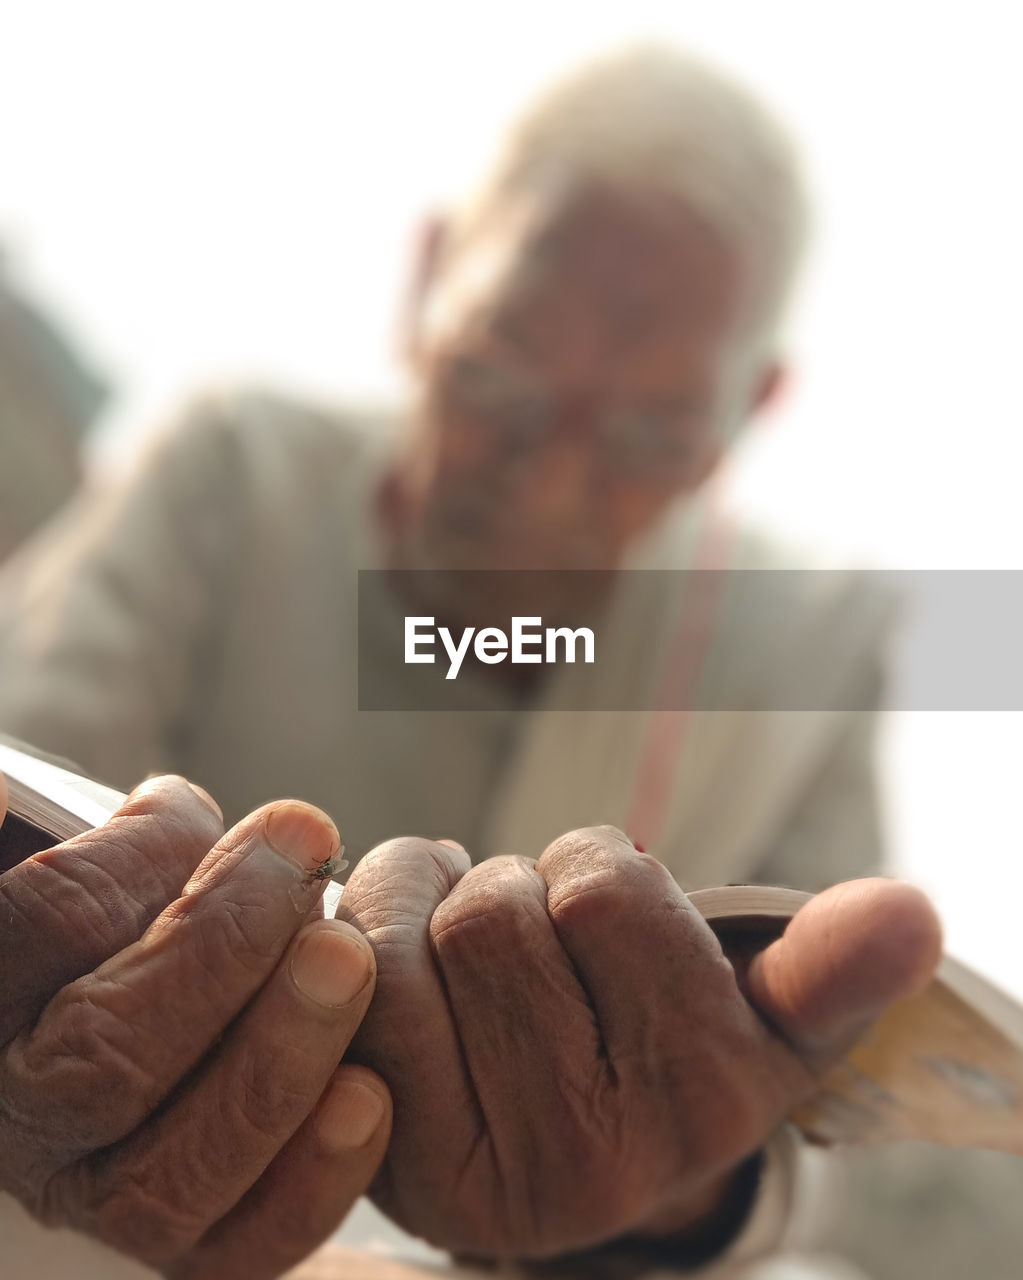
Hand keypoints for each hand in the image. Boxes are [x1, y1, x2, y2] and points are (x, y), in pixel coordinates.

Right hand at [0, 771, 391, 1278]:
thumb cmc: (137, 912)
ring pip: (172, 1170)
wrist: (183, 995)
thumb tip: (51, 806)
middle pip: (104, 1057)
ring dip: (278, 1052)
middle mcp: (25, 1119)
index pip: (35, 927)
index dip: (132, 858)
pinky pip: (242, 1246)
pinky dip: (314, 1175)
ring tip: (348, 956)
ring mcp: (102, 1197)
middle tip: (305, 847)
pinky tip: (370, 1093)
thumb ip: (106, 849)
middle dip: (224, 941)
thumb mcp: (109, 861)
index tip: (200, 805)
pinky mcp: (192, 1243)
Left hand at [337, 826, 940, 1262]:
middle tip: (533, 931)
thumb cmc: (662, 1044)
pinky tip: (401, 959)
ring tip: (464, 938)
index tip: (609, 921)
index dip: (598, 870)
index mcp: (696, 1103)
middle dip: (513, 886)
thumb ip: (827, 965)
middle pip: (493, 908)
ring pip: (403, 929)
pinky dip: (367, 926)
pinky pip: (340, 971)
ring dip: (428, 893)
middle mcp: (582, 1163)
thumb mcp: (762, 1014)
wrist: (571, 1147)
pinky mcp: (372, 1146)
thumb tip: (911, 914)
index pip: (604, 886)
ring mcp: (463, 1167)